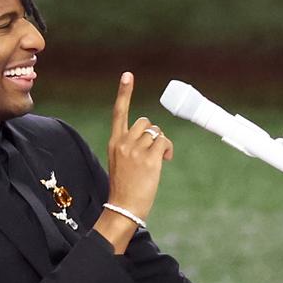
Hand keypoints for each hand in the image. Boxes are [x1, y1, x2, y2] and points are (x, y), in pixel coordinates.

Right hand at [94, 72, 173, 250]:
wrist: (123, 207)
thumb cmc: (125, 187)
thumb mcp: (120, 162)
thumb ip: (131, 147)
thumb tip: (153, 139)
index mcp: (114, 142)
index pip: (118, 112)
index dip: (125, 93)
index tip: (128, 75)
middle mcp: (123, 142)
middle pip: (145, 122)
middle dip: (153, 133)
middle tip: (154, 151)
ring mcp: (135, 150)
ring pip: (157, 132)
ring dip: (162, 143)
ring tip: (160, 158)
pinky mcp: (149, 159)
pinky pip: (164, 142)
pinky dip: (168, 149)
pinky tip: (165, 160)